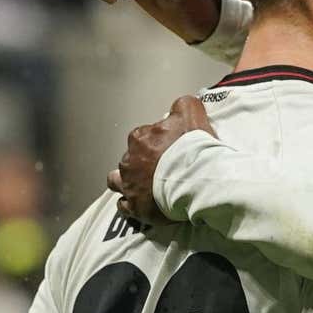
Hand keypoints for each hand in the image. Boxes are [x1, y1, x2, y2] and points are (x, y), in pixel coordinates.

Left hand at [108, 96, 216, 224]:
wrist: (195, 180)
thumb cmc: (192, 148)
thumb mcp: (191, 114)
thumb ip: (184, 105)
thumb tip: (181, 104)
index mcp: (140, 138)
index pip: (143, 135)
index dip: (157, 140)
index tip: (170, 146)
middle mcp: (130, 160)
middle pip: (131, 157)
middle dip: (142, 161)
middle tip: (162, 166)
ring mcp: (130, 185)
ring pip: (118, 181)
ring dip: (128, 182)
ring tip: (143, 185)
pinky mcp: (135, 207)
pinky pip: (125, 206)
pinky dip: (131, 204)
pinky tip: (142, 204)